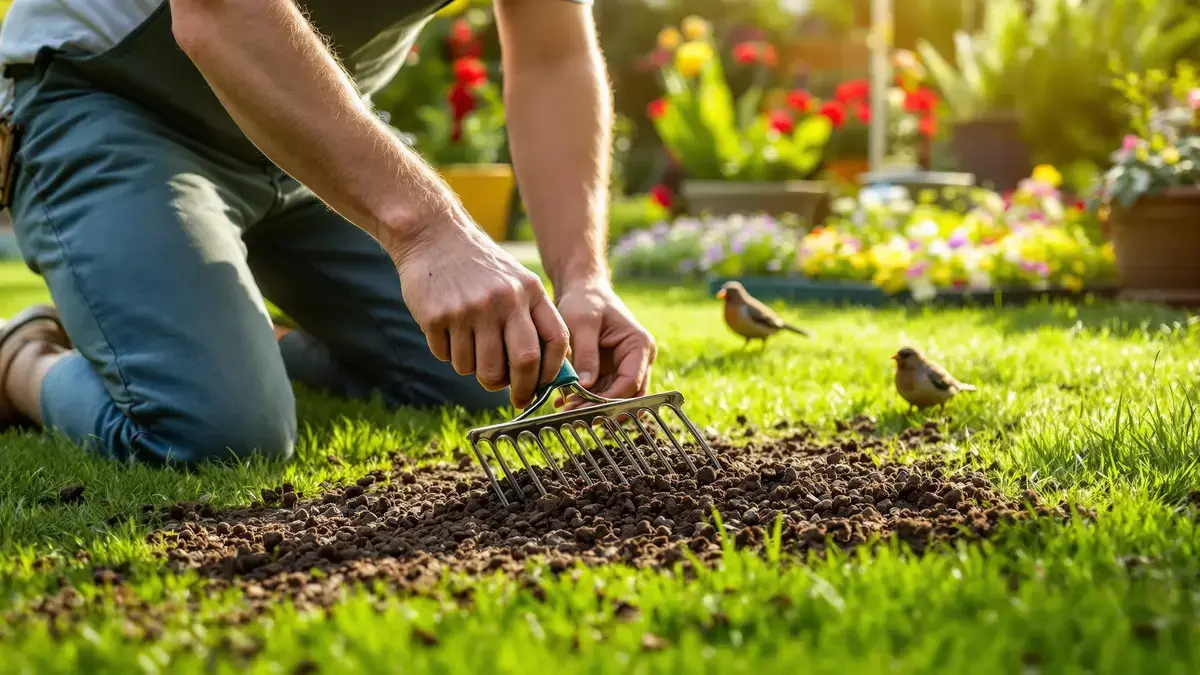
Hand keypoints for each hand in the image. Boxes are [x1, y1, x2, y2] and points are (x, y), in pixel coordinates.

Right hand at [392, 218, 569, 408]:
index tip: (542, 388)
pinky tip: (447, 330)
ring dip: (478, 372)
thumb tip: (545, 372)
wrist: (432, 236)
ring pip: (481, 369)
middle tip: (515, 399)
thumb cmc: (480, 268)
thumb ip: (533, 319)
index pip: (556, 341)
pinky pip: (448, 358)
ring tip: (471, 350)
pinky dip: (449, 354)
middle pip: (523, 363)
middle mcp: (503, 300)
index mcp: (529, 291)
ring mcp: (470, 309)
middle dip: (521, 390)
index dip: (552, 372)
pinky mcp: (438, 317)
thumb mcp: (517, 281)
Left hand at [553, 277, 656, 409]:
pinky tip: (563, 400)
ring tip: (565, 408)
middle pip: (627, 395)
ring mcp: (626, 367)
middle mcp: (639, 359)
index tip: (583, 407)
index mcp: (639, 345)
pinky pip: (602, 392)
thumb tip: (585, 386)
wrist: (583, 290)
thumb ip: (586, 355)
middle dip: (601, 407)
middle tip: (573, 414)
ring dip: (592, 406)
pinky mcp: (612, 371)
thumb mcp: (582, 324)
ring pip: (614, 398)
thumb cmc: (586, 301)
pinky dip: (585, 399)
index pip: (630, 382)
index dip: (608, 399)